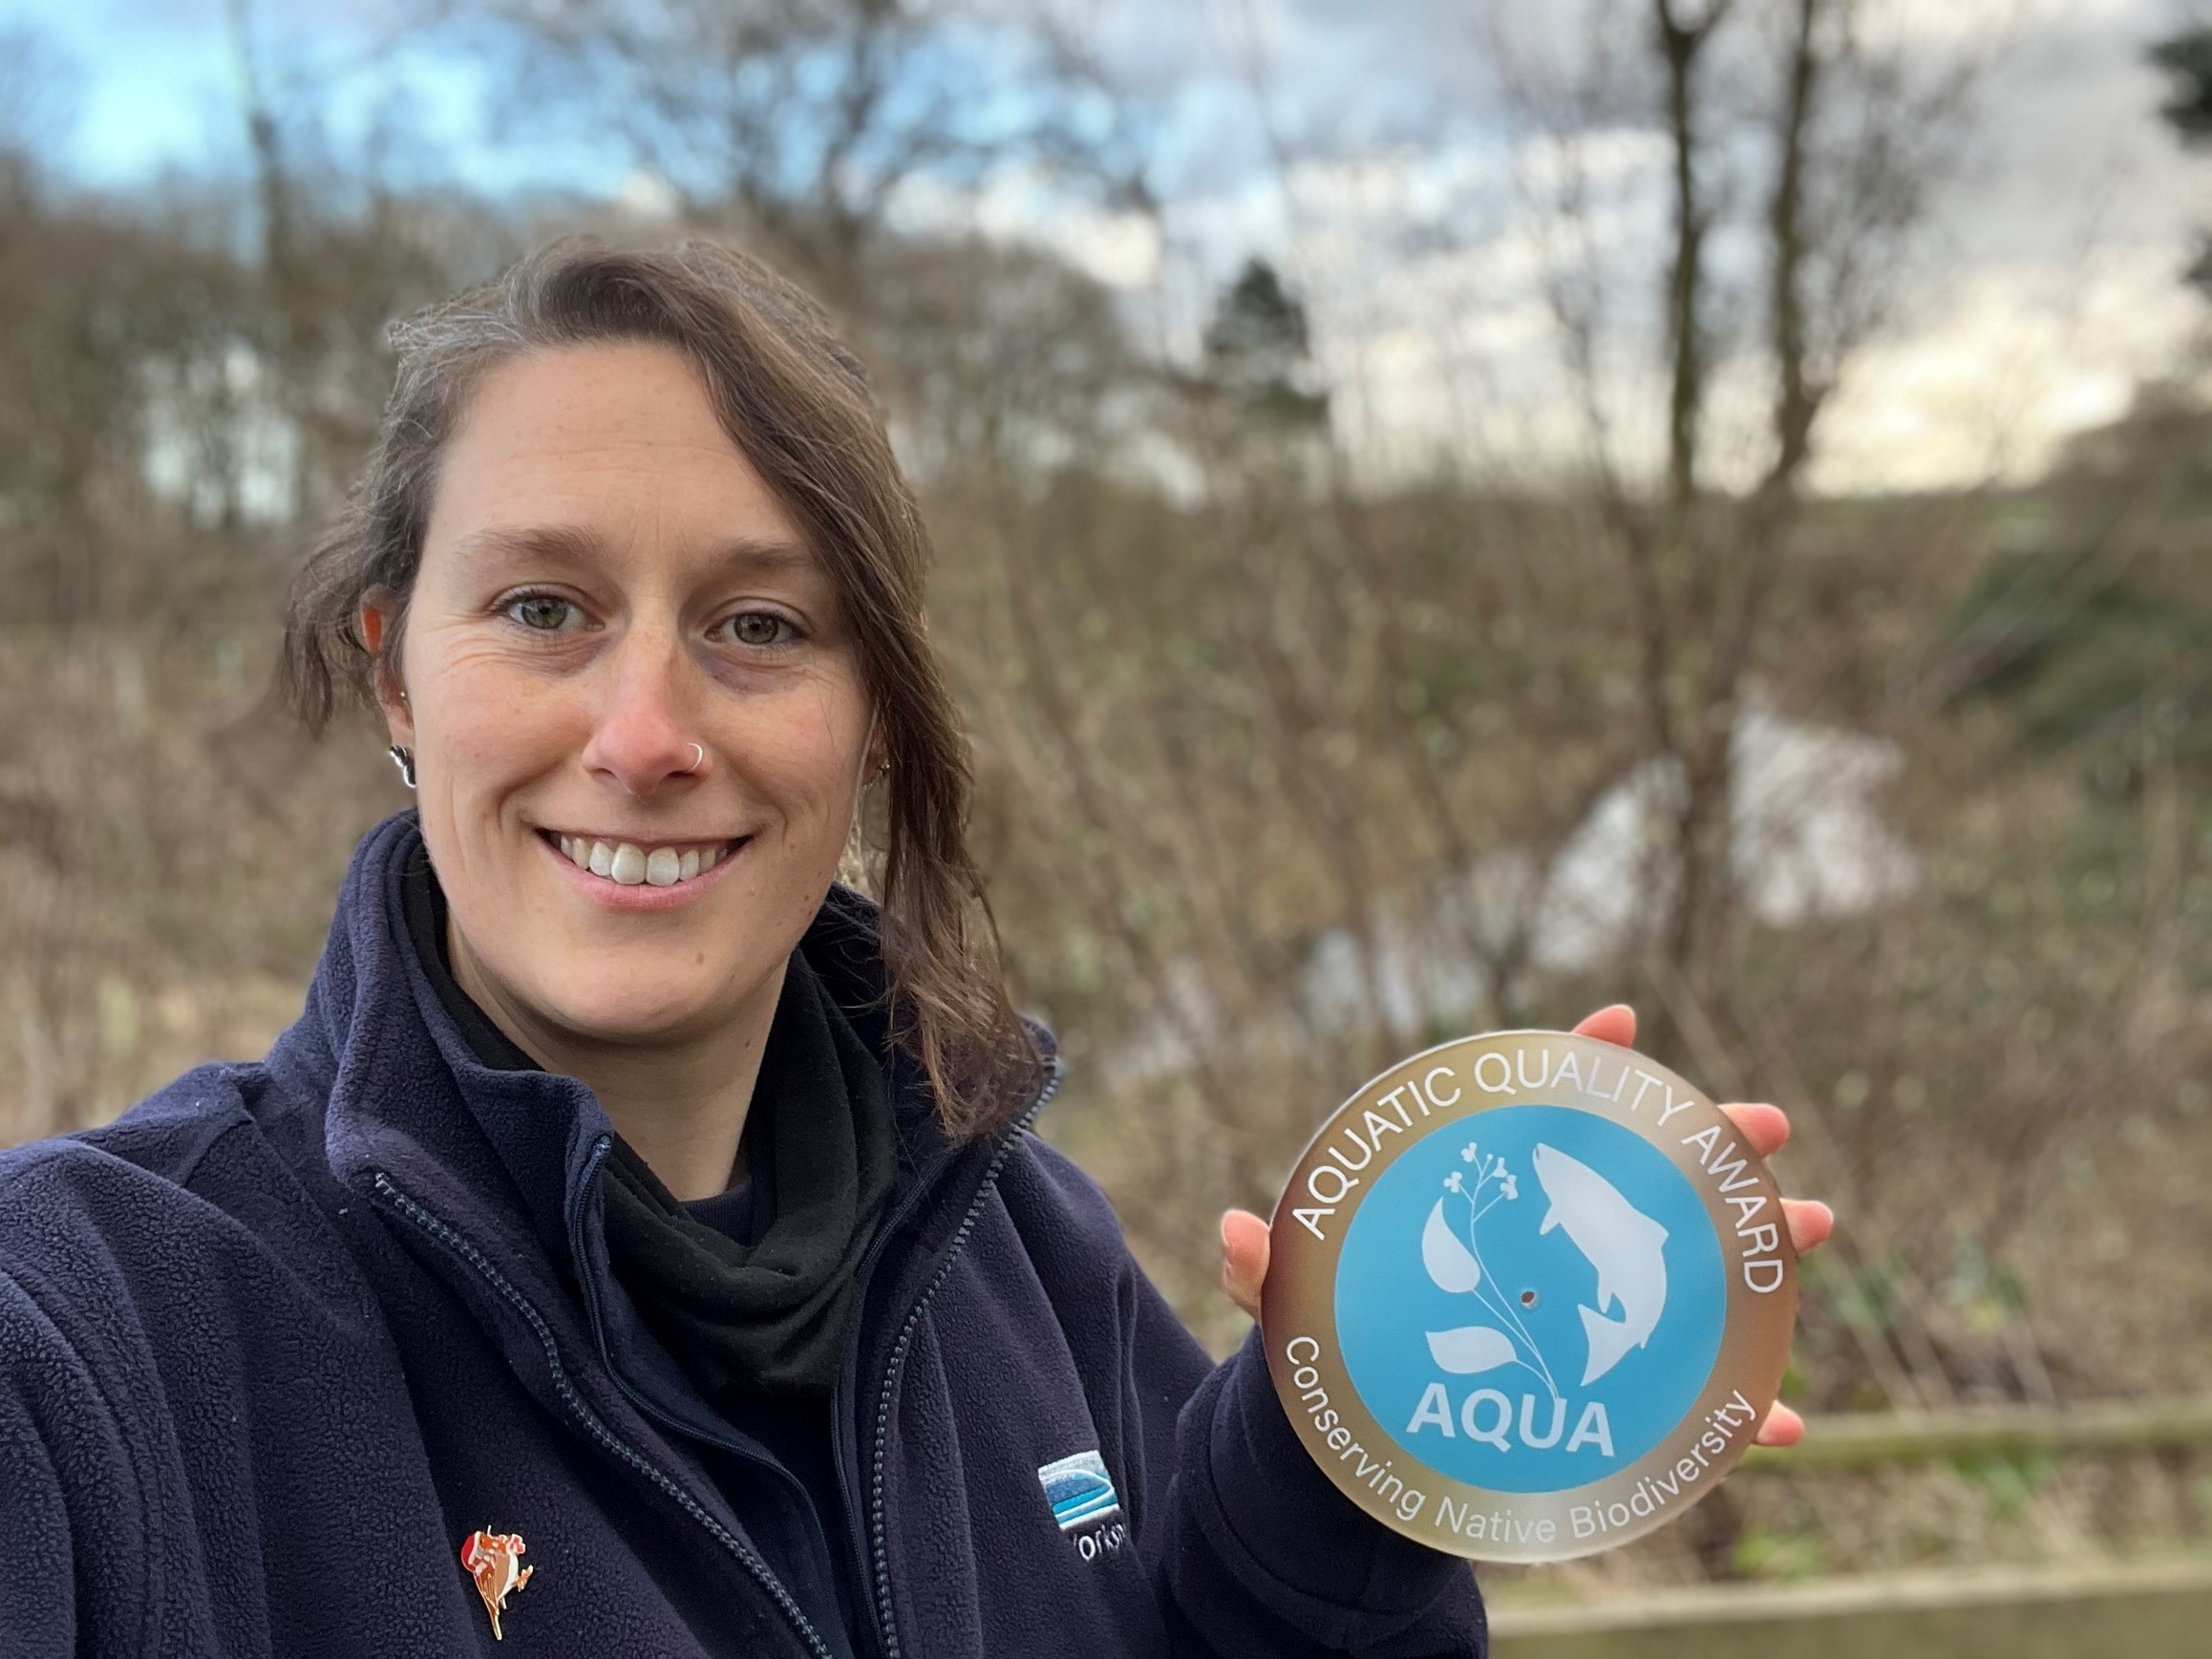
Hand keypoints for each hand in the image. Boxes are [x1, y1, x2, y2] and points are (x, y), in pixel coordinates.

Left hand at [1221, 1003, 1833, 1448]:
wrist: (1348, 1423)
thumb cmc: (1327, 1336)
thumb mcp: (1285, 1303)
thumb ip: (1258, 1266)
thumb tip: (1231, 1228)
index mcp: (1475, 1197)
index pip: (1529, 1114)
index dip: (1573, 1063)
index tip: (1620, 1020)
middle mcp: (1545, 1244)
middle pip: (1638, 1179)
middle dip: (1708, 1144)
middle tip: (1768, 1124)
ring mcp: (1582, 1314)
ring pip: (1685, 1274)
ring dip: (1755, 1251)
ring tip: (1812, 1225)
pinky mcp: (1600, 1392)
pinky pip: (1680, 1402)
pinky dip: (1734, 1414)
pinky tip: (1782, 1418)